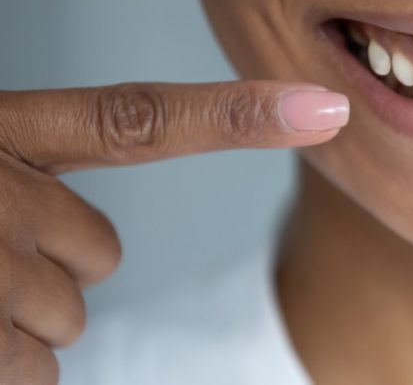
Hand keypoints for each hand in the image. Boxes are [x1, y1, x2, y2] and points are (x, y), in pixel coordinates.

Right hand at [0, 81, 348, 383]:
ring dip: (20, 318)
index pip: (140, 119)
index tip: (324, 110)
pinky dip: (5, 367)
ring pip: (71, 315)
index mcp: (7, 134)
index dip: (237, 115)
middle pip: (102, 251)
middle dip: (55, 265)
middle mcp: (5, 191)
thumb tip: (91, 245)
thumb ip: (33, 181)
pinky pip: (38, 370)